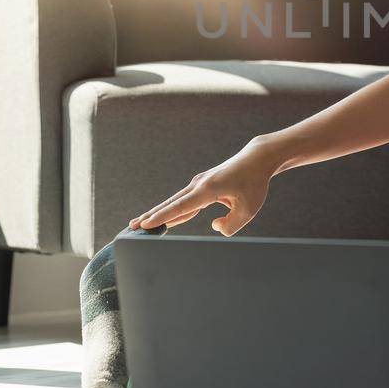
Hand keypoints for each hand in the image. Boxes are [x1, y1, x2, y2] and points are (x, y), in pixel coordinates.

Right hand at [129, 139, 278, 236]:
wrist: (256, 160)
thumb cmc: (254, 184)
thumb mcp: (248, 210)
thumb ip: (230, 225)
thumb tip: (214, 227)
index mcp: (209, 189)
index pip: (181, 207)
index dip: (163, 217)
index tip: (146, 225)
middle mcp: (199, 185)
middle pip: (171, 204)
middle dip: (151, 216)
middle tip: (132, 228)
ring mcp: (198, 184)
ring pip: (174, 202)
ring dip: (158, 213)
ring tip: (139, 224)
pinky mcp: (201, 186)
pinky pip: (183, 201)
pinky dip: (171, 210)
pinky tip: (162, 220)